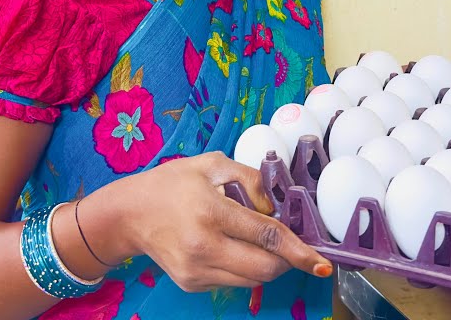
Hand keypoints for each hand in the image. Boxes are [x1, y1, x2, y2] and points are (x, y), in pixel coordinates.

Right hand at [91, 151, 332, 291]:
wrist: (128, 214)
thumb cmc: (171, 184)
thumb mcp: (211, 164)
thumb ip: (250, 178)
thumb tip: (276, 205)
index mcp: (211, 213)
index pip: (266, 236)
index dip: (299, 250)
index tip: (321, 263)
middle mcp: (204, 248)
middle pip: (265, 268)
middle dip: (287, 259)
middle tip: (289, 243)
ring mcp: (197, 271)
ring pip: (252, 280)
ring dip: (267, 264)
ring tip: (256, 240)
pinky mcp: (192, 284)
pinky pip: (233, 282)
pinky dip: (244, 267)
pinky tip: (231, 247)